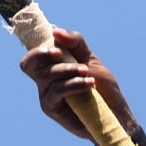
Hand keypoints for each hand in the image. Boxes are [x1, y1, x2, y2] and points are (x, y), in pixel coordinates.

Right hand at [17, 27, 136, 139]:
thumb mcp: (91, 59)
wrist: (116, 114)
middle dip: (42, 54)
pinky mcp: (52, 108)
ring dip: (68, 70)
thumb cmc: (103, 87)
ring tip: (87, 73)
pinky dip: (73, 84)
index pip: (33, 54)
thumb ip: (75, 42)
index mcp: (52, 66)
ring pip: (46, 75)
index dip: (38, 47)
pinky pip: (56, 91)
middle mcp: (45, 80)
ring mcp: (47, 94)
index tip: (56, 44)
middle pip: (29, 63)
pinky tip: (89, 84)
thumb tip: (55, 31)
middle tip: (59, 53)